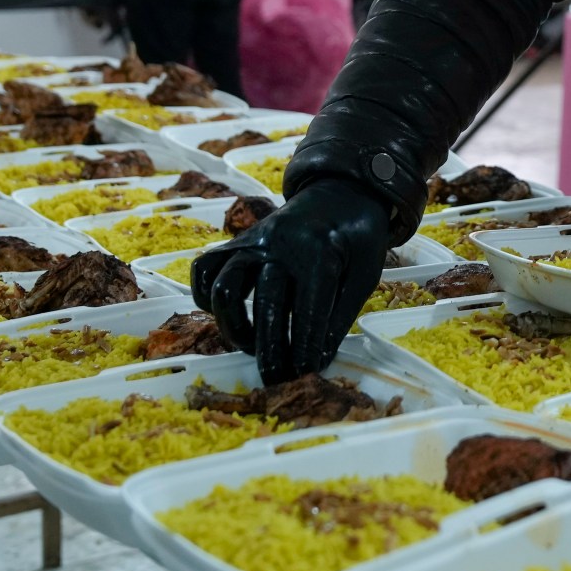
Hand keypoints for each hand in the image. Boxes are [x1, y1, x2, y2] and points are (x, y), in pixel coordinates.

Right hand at [188, 181, 389, 380]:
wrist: (340, 191)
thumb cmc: (357, 237)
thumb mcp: (365, 274)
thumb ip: (340, 316)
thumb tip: (317, 359)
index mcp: (320, 251)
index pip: (309, 308)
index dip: (306, 346)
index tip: (305, 373)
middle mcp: (280, 244)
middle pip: (267, 305)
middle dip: (271, 350)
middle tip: (276, 379)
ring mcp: (253, 240)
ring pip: (225, 288)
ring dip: (234, 327)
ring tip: (251, 347)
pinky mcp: (237, 242)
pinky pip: (205, 269)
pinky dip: (207, 297)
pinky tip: (229, 316)